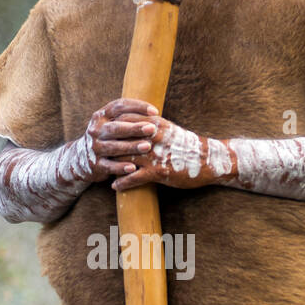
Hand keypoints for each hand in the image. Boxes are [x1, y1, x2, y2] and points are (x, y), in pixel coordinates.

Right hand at [80, 98, 158, 182]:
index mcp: (101, 116)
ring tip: (147, 147)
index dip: (137, 107)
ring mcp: (94, 148)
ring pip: (113, 147)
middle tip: (152, 128)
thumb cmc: (106, 138)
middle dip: (135, 128)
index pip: (119, 106)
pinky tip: (133, 168)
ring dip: (131, 147)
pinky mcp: (95, 164)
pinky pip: (109, 166)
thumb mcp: (110, 123)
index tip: (155, 112)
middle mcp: (96, 130)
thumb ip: (127, 117)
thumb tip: (155, 114)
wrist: (81, 158)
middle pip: (116, 127)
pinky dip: (120, 167)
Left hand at [111, 113, 235, 190]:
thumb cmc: (189, 146)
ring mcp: (154, 154)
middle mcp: (152, 137)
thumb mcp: (170, 130)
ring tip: (102, 171)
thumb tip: (140, 124)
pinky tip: (115, 186)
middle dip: (107, 145)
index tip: (102, 132)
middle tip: (96, 153)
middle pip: (121, 138)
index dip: (112, 125)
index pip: (125, 119)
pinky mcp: (158, 171)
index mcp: (155, 124)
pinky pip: (134, 177)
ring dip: (111, 166)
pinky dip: (122, 182)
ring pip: (124, 158)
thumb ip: (154, 126)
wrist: (209, 160)